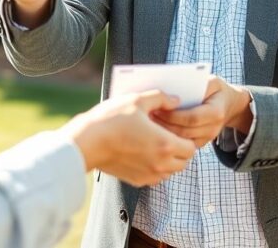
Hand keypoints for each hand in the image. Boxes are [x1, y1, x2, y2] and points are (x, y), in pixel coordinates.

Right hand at [60, 91, 197, 186]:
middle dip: (180, 150)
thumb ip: (161, 98)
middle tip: (168, 136)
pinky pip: (155, 177)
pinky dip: (155, 168)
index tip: (176, 129)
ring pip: (170, 172)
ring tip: (155, 144)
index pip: (191, 148)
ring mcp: (148, 175)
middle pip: (184, 162)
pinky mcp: (136, 180)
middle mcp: (160, 164)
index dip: (187, 138)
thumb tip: (175, 100)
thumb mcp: (137, 100)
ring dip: (169, 160)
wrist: (86, 142)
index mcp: (165, 144)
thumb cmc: (111, 120)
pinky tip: (143, 152)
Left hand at [154, 76, 252, 147]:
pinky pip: (182, 143)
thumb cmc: (215, 90)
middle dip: (165, 125)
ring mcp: (207, 138)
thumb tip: (174, 86)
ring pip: (181, 140)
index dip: (174, 115)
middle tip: (148, 116)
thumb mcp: (211, 81)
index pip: (192, 118)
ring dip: (164, 132)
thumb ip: (197, 83)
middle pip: (184, 131)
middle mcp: (213, 128)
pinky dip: (169, 137)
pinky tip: (156, 129)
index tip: (158, 109)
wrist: (228, 105)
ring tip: (149, 123)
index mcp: (216, 112)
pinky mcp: (200, 143)